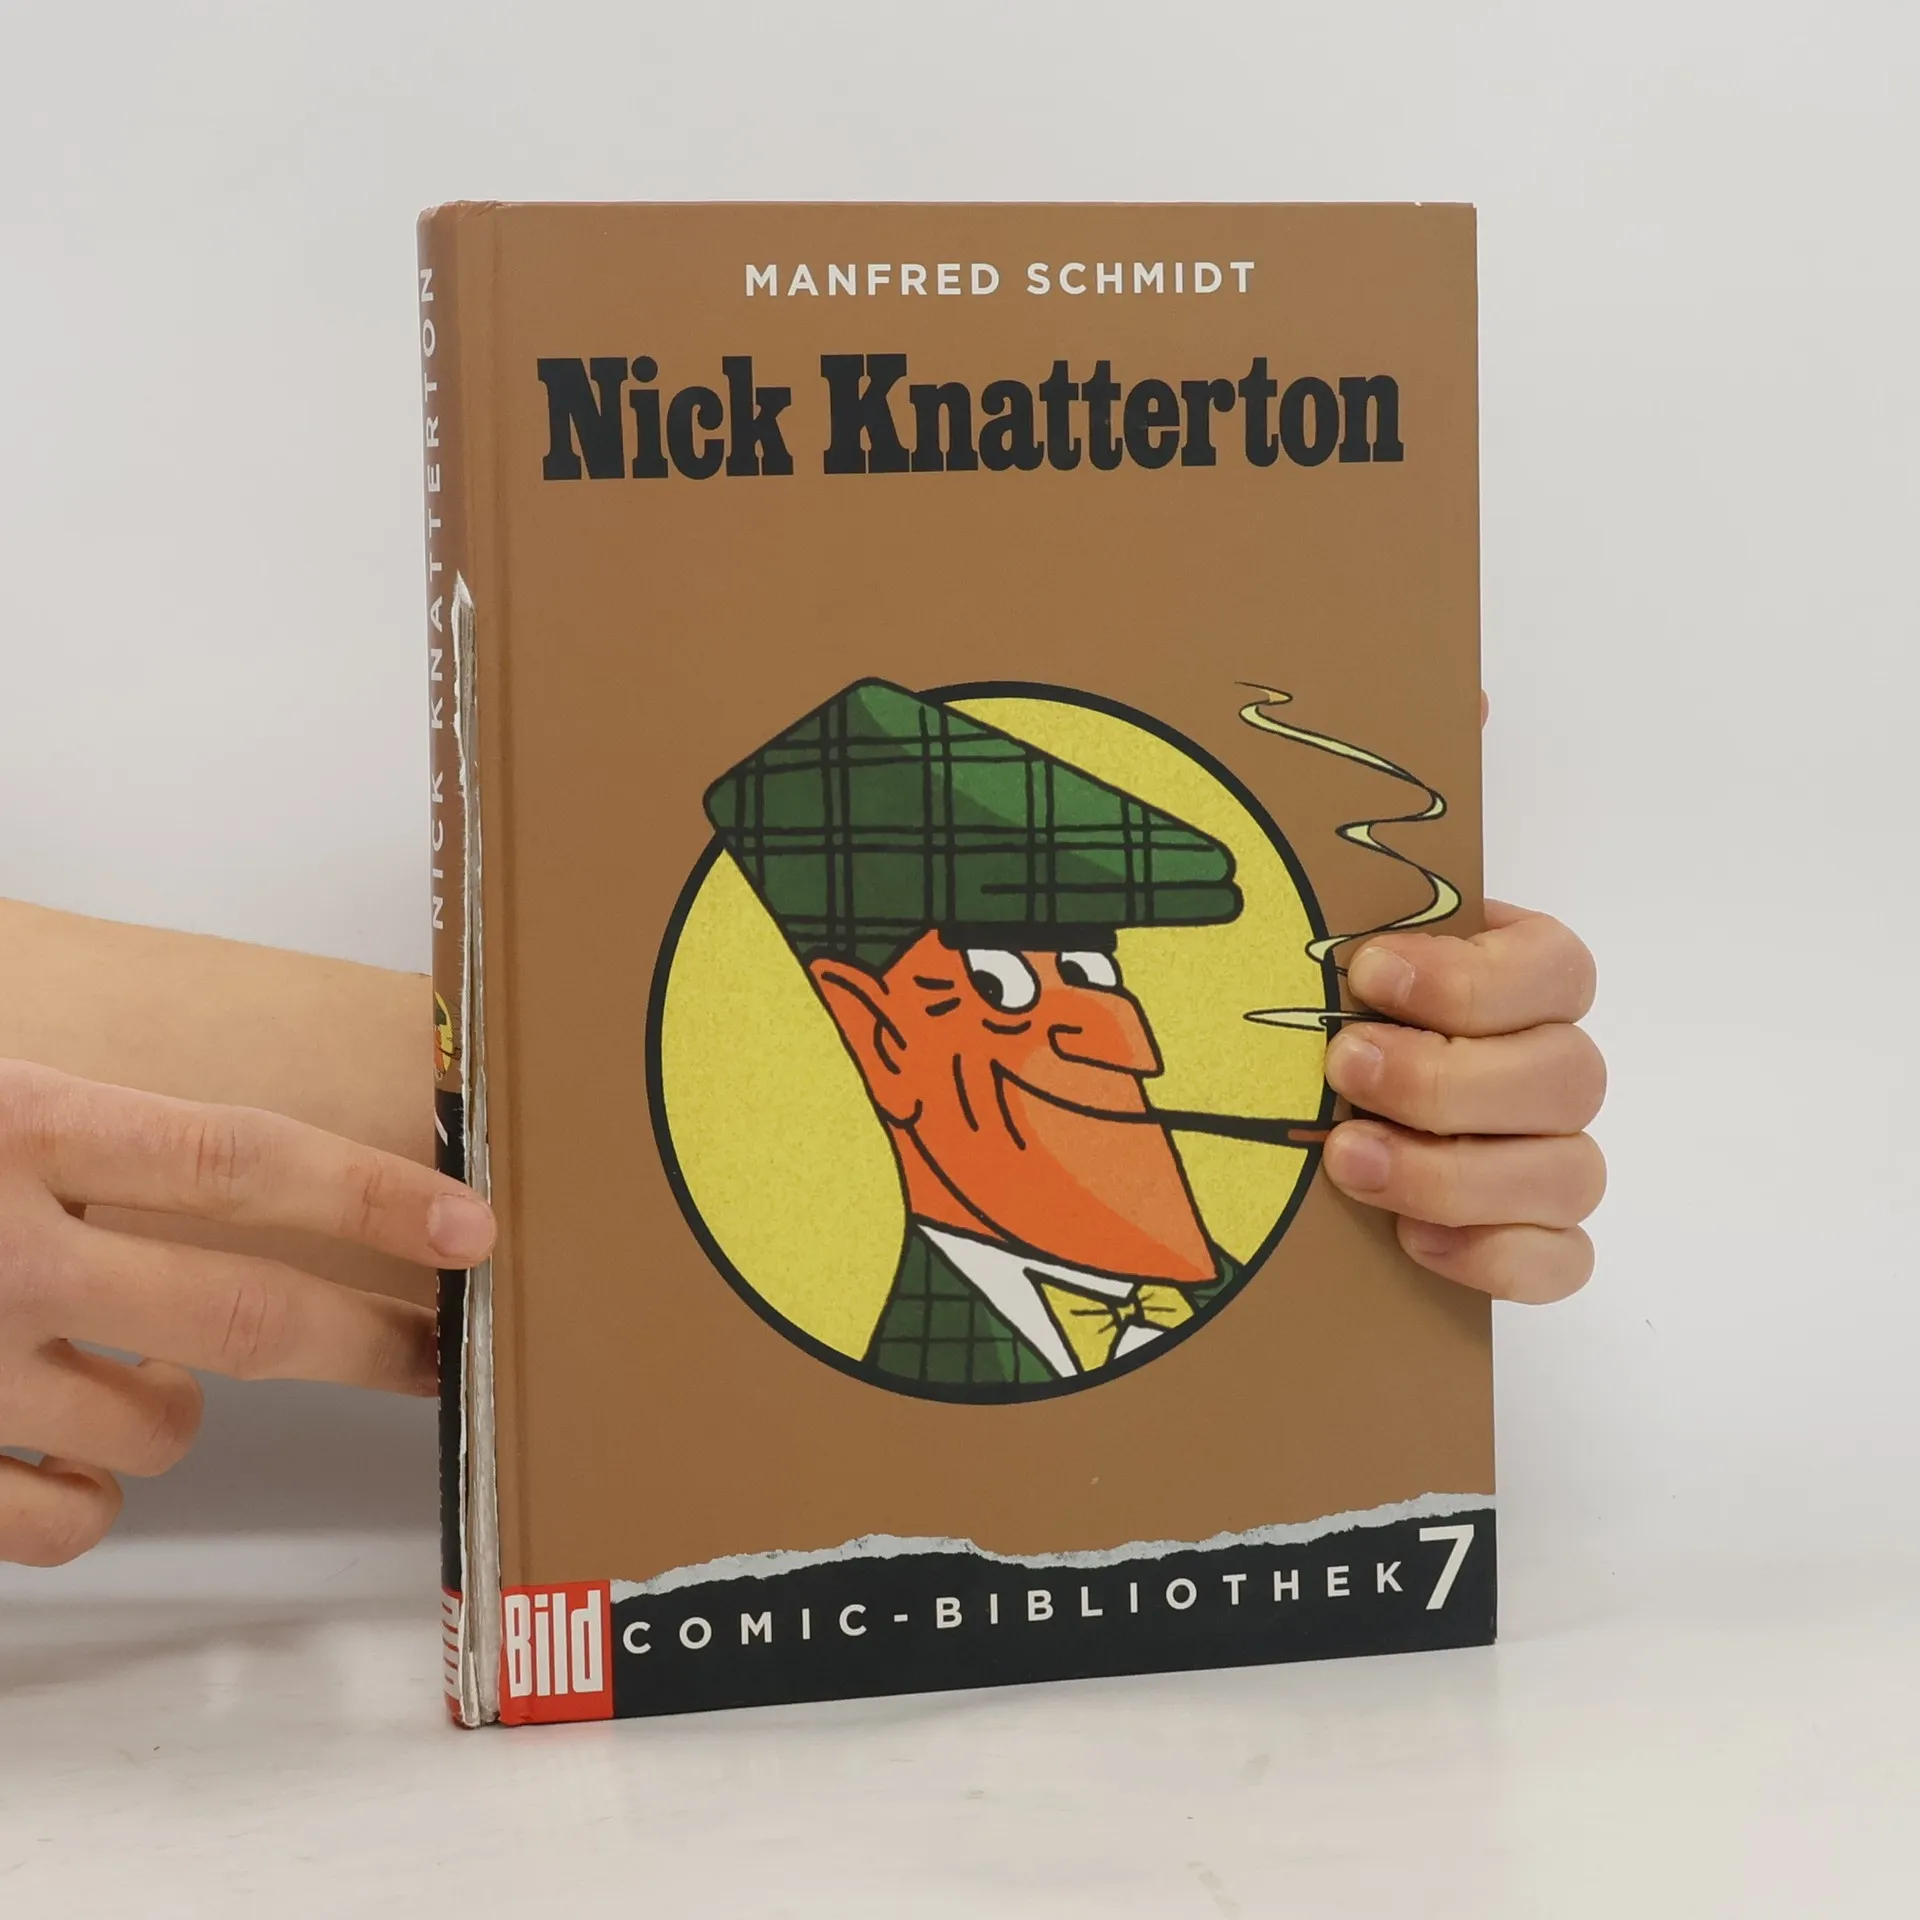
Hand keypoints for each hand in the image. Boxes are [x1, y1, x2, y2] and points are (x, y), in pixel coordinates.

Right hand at [0, 1061, 493, 1565]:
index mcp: (24, 1130)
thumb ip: (99, 1134)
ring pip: (161, 1427)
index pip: (239, 1160)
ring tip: (138, 1362)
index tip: (468, 1229)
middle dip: (367, 1340)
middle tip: (438, 1350)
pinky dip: (91, 1494)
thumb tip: (252, 1167)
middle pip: (242, 1313)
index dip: (372, 1198)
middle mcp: (0, 1253)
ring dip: (180, 1408)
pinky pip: (69, 1522)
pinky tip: (62, 1440)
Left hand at [1321, 902, 1604, 1301]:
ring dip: (1454, 1172)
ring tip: (1350, 1159)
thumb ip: (1341, 954)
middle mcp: (1552, 1071)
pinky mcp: (1540, 1240)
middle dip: (1444, 1078)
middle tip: (1345, 1069)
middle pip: (1568, 1076)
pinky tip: (1411, 1238)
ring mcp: (1555, 1160)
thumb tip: (1320, 936)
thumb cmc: (1321, 1036)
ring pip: (1569, 1172)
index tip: (1371, 974)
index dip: (1472, 976)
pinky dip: (1492, 1254)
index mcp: (1522, 986)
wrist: (1298, 1147)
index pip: (1554, 970)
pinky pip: (1561, 1260)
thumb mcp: (1326, 978)